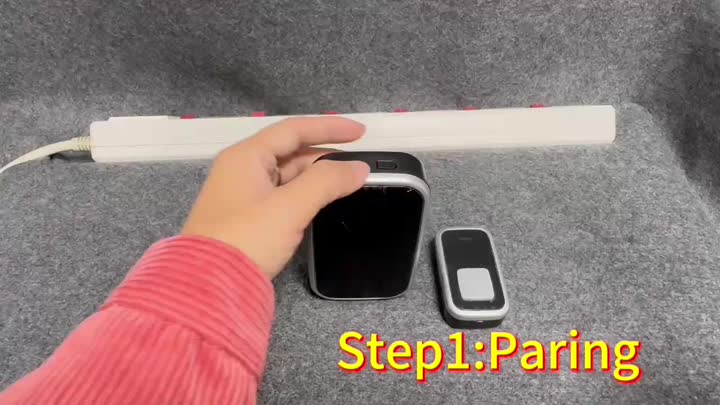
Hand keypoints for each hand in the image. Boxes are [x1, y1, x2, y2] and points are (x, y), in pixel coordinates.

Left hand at [181, 117, 369, 278]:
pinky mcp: (246, 219)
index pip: (293, 130)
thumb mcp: (290, 207)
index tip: (361, 132)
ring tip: (347, 183)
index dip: (329, 127)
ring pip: (287, 175)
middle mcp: (242, 170)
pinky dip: (305, 194)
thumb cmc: (246, 239)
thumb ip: (327, 182)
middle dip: (325, 155)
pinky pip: (282, 195)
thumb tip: (358, 168)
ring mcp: (243, 195)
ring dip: (317, 176)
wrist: (207, 286)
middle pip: (290, 151)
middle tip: (358, 164)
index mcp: (246, 157)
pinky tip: (322, 202)